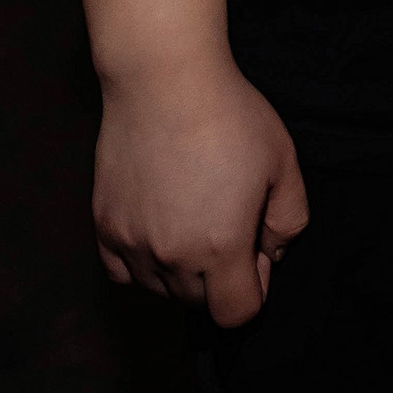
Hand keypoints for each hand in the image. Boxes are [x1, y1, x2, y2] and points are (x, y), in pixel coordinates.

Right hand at [92, 55, 309, 326]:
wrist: (164, 79)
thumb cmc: (229, 114)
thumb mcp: (283, 163)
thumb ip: (288, 221)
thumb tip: (270, 254)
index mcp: (220, 247)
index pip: (237, 313)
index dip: (254, 288)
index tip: (254, 250)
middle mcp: (171, 255)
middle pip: (199, 302)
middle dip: (220, 277)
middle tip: (227, 222)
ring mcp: (131, 242)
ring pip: (159, 288)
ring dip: (180, 270)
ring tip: (192, 215)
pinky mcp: (104, 225)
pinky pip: (121, 271)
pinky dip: (141, 262)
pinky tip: (159, 226)